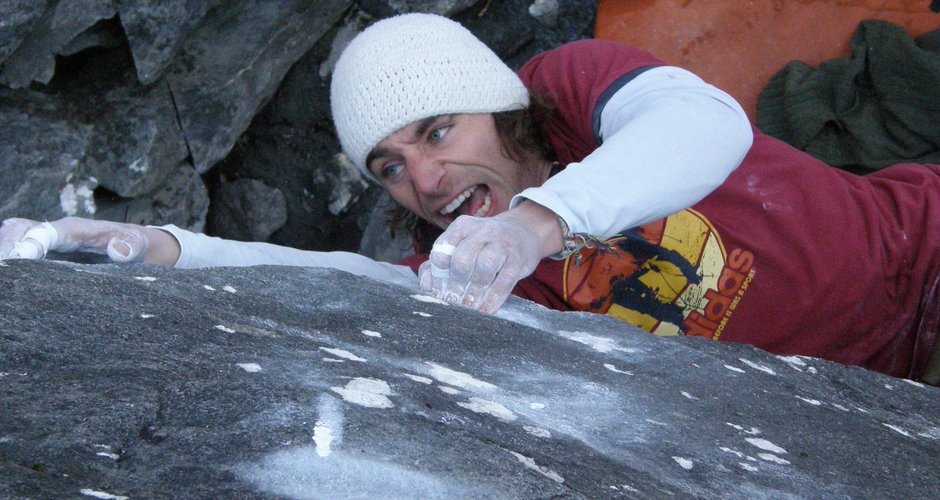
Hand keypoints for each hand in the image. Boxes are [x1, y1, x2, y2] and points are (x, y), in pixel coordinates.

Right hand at [0, 217, 179, 264]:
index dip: (32, 242)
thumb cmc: (133, 245)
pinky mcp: (41, 255)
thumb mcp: (138, 245)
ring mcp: (45, 243)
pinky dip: (11, 264)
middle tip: (3, 273)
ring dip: (4, 253)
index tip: (19, 256)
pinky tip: (10, 282)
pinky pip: (17, 254)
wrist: (132, 246)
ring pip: (13, 239)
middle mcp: (54, 232)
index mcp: (76, 229)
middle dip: (7, 247)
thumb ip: (130, 246)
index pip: (49, 231)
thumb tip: (119, 251)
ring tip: (4, 280)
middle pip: (20, 231)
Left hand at [418, 201, 563, 312]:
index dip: (437, 275)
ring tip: (468, 307)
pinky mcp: (518, 259)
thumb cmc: (484, 243)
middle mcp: (482, 231)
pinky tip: (485, 310)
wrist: (524, 232)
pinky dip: (493, 298)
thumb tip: (427, 286)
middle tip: (453, 302)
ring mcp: (502, 244)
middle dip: (455, 285)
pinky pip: (504, 280)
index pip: (442, 251)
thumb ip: (439, 261)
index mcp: (462, 226)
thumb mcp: (462, 244)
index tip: (438, 292)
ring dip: (474, 291)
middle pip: (462, 259)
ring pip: (484, 267)